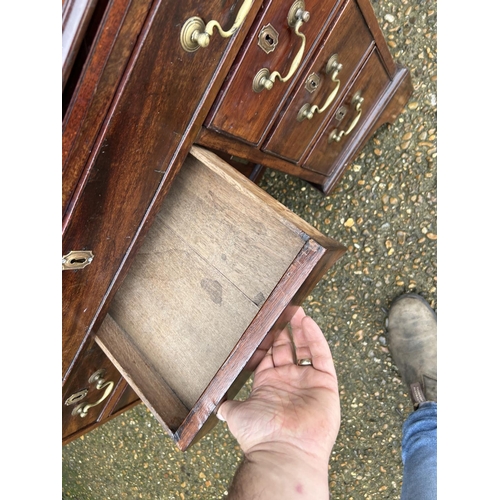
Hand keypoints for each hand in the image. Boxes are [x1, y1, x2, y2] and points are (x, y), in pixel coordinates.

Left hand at [217, 307, 339, 464]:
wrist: (284, 453)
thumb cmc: (260, 436)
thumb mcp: (236, 415)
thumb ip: (229, 406)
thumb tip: (217, 408)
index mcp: (268, 384)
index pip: (268, 354)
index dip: (268, 338)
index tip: (266, 321)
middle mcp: (288, 381)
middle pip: (288, 348)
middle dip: (285, 329)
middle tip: (283, 309)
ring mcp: (307, 382)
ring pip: (306, 348)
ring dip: (301, 329)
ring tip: (296, 309)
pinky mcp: (324, 384)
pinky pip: (321, 356)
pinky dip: (316, 338)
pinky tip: (308, 321)